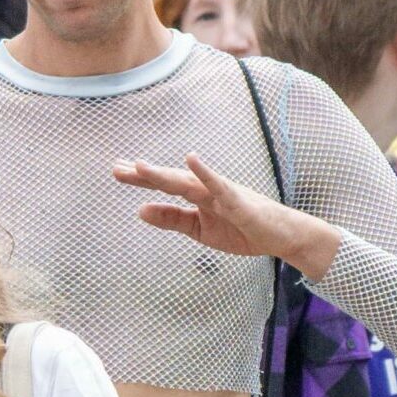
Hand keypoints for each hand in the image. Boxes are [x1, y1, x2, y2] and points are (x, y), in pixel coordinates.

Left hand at [114, 155, 339, 279]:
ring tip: (139, 166)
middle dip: (143, 175)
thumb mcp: (199, 230)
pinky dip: (205, 173)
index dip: (140, 179)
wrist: (281, 237)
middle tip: (115, 167)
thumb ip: (172, 219)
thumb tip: (140, 211)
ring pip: (188, 182)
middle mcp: (206, 189)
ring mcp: (222, 193)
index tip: (116, 171)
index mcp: (196, 197)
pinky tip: (191, 159)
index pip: (163, 187)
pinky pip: (219, 186)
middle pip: (170, 180)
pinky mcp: (238, 201)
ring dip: (164, 174)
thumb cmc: (242, 229)